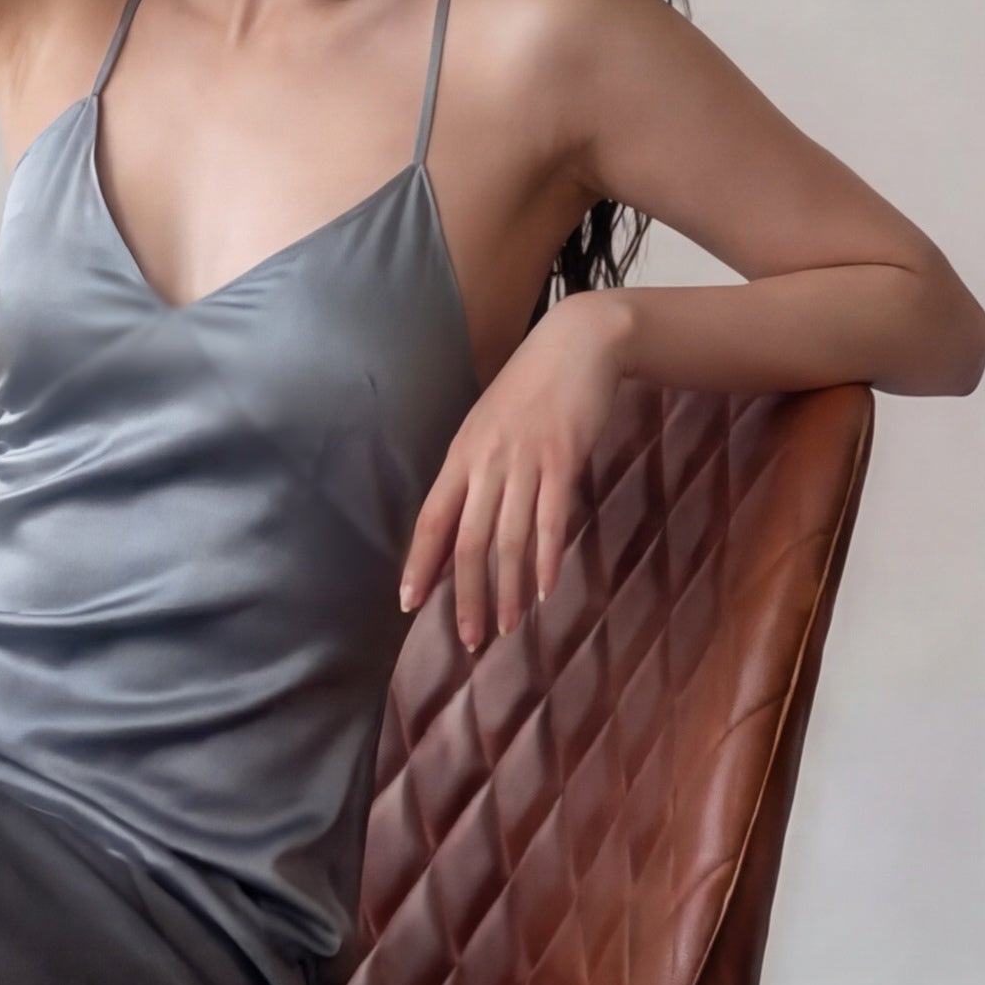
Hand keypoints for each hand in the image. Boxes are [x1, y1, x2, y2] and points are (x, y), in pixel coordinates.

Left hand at [399, 293, 630, 648]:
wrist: (576, 345)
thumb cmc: (531, 390)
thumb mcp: (489, 428)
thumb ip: (476, 472)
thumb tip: (464, 521)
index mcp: (461, 456)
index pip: (431, 520)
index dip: (420, 563)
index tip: (408, 603)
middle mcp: (486, 462)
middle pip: (469, 540)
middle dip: (466, 594)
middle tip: (469, 639)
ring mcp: (524, 461)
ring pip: (509, 538)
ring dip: (506, 588)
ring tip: (505, 627)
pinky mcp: (563, 459)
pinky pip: (551, 518)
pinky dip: (545, 558)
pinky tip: (543, 589)